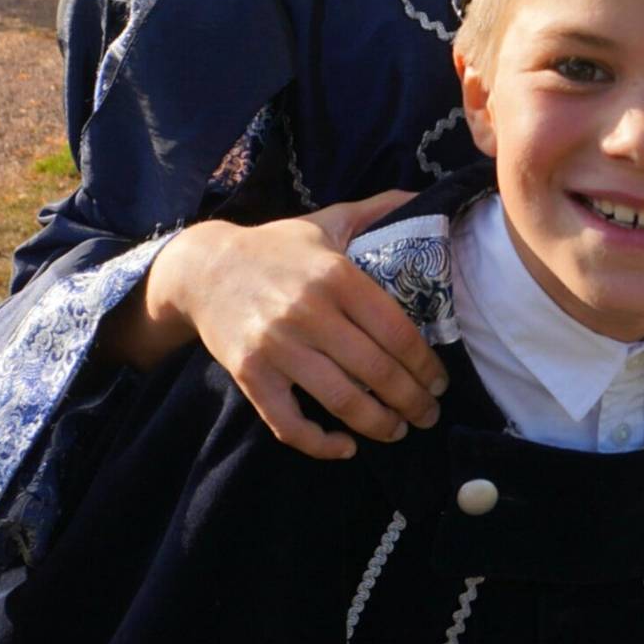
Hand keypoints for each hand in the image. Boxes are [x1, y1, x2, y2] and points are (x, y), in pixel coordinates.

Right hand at [138, 193, 447, 461]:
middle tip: (429, 414)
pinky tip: (345, 446)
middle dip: (412, 401)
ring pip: (341, 401)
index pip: (396, 331)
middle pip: (376, 371)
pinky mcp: (250, 375)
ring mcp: (277, 346)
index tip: (440, 381)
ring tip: (397, 430)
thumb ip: (377, 209)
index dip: (425, 365)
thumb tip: (424, 196)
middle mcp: (308, 311)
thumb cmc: (276, 248)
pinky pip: (289, 423)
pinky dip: (321, 444)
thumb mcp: (327, 221)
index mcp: (335, 275)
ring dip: (379, 425)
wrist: (203, 268)